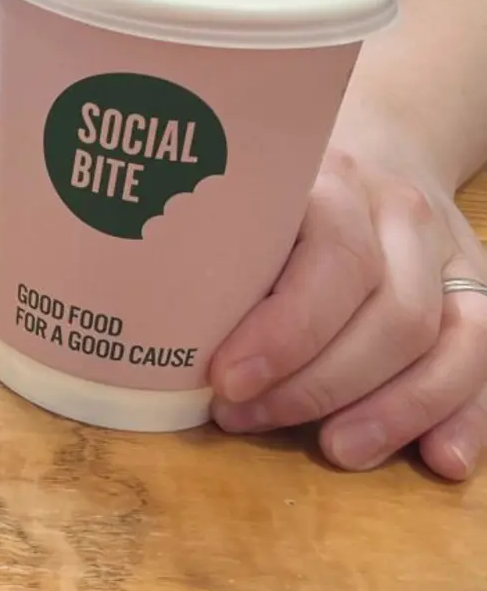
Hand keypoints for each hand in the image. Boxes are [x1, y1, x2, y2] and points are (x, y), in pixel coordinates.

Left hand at [210, 143, 486, 479]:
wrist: (375, 142)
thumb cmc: (276, 190)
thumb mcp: (237, 197)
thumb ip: (211, 251)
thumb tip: (148, 345)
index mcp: (334, 182)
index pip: (334, 261)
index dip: (286, 333)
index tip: (225, 381)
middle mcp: (400, 213)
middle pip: (393, 314)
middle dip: (319, 384)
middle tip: (249, 418)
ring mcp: (446, 253)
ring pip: (448, 339)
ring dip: (390, 411)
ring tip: (333, 451)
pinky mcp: (475, 291)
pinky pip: (484, 359)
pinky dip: (464, 416)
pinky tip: (438, 460)